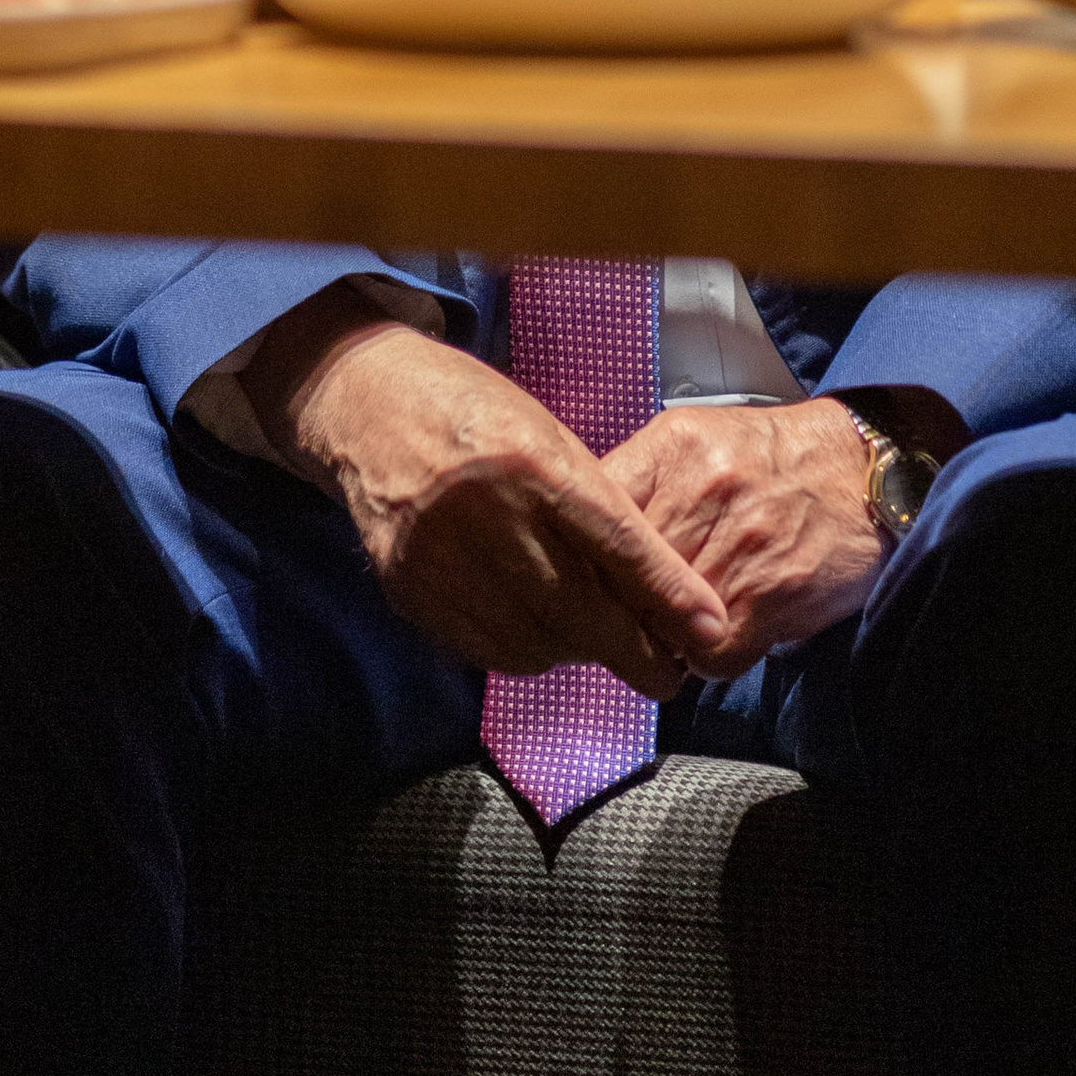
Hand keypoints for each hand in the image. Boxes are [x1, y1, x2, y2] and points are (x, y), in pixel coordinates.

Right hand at [243, 298, 731, 695]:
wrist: (364, 404)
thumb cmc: (472, 410)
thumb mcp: (544, 433)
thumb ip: (592, 502)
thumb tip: (651, 582)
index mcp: (531, 459)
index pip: (616, 540)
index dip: (668, 592)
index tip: (711, 629)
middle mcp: (484, 510)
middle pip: (578, 607)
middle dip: (633, 648)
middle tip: (667, 671)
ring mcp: (439, 556)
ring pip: (534, 640)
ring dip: (578, 651)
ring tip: (598, 641)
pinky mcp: (408, 589)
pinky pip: (484, 649)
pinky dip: (525, 652)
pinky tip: (541, 635)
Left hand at [602, 396, 889, 679]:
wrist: (867, 470)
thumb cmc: (775, 459)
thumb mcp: (697, 440)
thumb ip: (639, 481)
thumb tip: (579, 532)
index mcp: (669, 449)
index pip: (589, 518)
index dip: (575, 557)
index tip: (575, 577)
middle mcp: (697, 493)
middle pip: (616, 578)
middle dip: (616, 602)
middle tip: (625, 610)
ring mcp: (732, 548)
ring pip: (656, 622)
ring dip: (660, 633)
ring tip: (676, 619)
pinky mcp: (767, 599)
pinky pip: (707, 656)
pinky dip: (706, 657)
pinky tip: (717, 632)